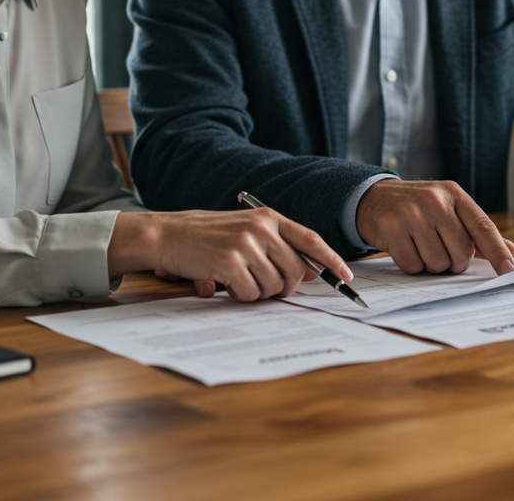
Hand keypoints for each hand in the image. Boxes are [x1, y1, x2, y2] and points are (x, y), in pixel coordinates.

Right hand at [107, 209, 352, 301]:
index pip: (311, 239)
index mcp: (268, 217)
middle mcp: (262, 227)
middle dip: (284, 287)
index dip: (332, 260)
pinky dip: (240, 296)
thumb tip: (310, 272)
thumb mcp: (245, 231)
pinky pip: (251, 294)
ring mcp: (247, 244)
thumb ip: (277, 246)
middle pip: (296, 271)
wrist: (166, 235)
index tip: (346, 277)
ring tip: (237, 280)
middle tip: (263, 287)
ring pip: (274, 286)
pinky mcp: (231, 262)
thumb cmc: (205, 236)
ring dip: (258, 292)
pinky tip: (224, 284)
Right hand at [355, 180, 513, 275]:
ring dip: (431, 264)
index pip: (482, 227)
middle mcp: (434, 201)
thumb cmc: (417, 206)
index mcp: (453, 194)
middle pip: (461, 252)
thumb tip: (511, 250)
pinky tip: (406, 248)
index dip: (497, 251)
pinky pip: (413, 266)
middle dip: (454, 261)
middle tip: (441, 250)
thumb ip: (477, 231)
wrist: (373, 197)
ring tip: (421, 246)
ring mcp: (412, 214)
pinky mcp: (392, 229)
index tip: (509, 270)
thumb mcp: (448, 208)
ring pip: (438, 263)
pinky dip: (412, 265)